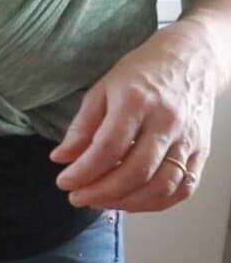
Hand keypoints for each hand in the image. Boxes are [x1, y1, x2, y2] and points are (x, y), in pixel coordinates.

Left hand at [51, 23, 219, 211]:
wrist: (192, 59)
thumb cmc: (143, 72)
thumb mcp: (102, 90)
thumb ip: (82, 127)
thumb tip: (61, 158)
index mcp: (137, 103)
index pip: (108, 149)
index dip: (83, 172)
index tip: (64, 182)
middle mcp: (167, 123)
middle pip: (135, 172)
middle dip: (101, 193)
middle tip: (77, 197)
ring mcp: (188, 140)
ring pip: (161, 186)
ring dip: (126, 202)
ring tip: (101, 201)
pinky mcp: (201, 151)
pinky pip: (183, 187)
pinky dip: (156, 202)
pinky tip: (132, 201)